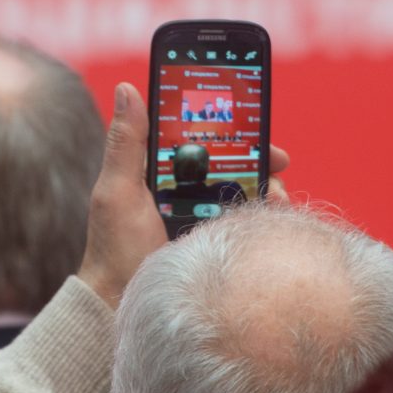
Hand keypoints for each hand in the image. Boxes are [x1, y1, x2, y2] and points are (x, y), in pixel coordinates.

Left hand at [76, 85, 295, 309]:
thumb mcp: (117, 190)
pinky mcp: (219, 243)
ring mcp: (207, 218)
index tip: (252, 115)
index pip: (201, 139)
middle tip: (279, 159)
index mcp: (163, 172)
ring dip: (268, 187)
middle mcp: (188, 192)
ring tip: (277, 193)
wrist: (122, 304)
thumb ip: (126, 142)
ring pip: (246, 192)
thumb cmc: (113, 247)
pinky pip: (249, 224)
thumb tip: (127, 88)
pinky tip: (274, 216)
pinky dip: (266, 217)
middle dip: (260, 157)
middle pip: (233, 163)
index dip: (229, 126)